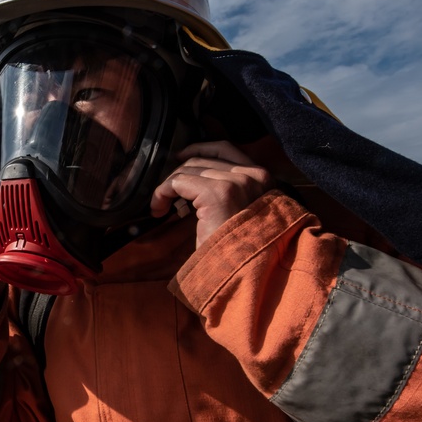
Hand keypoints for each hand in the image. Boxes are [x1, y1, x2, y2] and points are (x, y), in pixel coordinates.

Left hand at [150, 141, 273, 248]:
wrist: (242, 273)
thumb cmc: (236, 249)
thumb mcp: (237, 212)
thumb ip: (226, 189)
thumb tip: (190, 169)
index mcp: (262, 179)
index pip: (226, 148)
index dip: (198, 149)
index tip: (179, 157)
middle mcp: (254, 175)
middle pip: (203, 158)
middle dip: (178, 173)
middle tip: (165, 194)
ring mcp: (237, 182)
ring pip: (188, 169)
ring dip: (168, 186)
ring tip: (161, 207)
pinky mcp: (217, 193)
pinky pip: (178, 182)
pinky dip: (162, 193)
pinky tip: (158, 210)